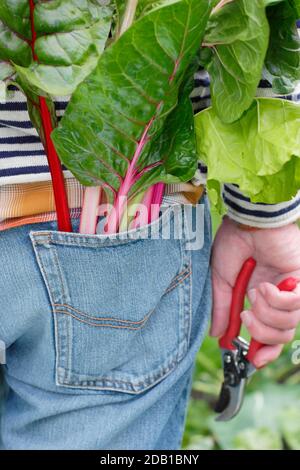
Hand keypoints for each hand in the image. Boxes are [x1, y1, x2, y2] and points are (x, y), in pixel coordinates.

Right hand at [211, 216, 299, 367]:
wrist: (246, 220)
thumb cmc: (233, 243)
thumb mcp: (221, 281)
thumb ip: (222, 309)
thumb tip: (217, 335)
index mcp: (260, 297)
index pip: (270, 333)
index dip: (265, 351)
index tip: (253, 361)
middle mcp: (278, 295)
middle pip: (281, 335)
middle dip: (261, 333)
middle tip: (246, 316)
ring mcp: (291, 287)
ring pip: (289, 323)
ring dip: (267, 312)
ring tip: (256, 291)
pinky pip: (296, 304)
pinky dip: (277, 300)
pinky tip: (266, 286)